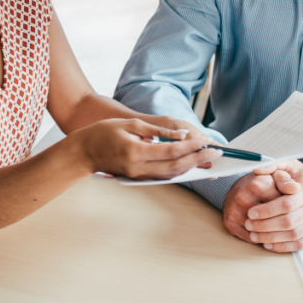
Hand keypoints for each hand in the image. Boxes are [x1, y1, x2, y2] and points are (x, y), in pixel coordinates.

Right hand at [72, 118, 222, 180]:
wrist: (84, 151)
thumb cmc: (105, 132)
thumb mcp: (131, 124)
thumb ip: (158, 131)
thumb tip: (183, 135)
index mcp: (135, 151)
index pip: (170, 151)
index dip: (191, 146)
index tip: (207, 141)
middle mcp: (138, 168)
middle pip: (175, 167)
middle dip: (198, 159)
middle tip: (218, 153)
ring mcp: (138, 176)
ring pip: (171, 175)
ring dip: (192, 167)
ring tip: (209, 158)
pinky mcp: (139, 178)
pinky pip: (163, 176)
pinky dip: (180, 170)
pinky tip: (192, 164)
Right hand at [222, 170, 294, 242]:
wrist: (239, 189)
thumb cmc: (262, 184)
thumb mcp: (276, 177)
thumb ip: (286, 181)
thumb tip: (296, 188)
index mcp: (257, 186)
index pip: (282, 207)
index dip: (292, 210)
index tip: (294, 209)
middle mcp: (242, 198)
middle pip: (271, 222)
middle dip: (282, 225)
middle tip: (289, 222)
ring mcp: (234, 212)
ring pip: (261, 233)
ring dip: (272, 235)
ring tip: (278, 229)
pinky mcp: (229, 223)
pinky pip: (251, 238)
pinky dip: (260, 239)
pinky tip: (266, 233)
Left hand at [241, 161, 302, 252]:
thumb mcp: (293, 166)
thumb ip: (274, 165)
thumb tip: (256, 169)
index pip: (286, 204)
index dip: (267, 210)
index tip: (251, 213)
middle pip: (288, 222)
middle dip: (265, 226)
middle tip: (249, 225)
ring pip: (293, 235)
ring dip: (271, 238)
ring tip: (254, 236)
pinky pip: (301, 244)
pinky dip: (283, 247)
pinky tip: (268, 245)